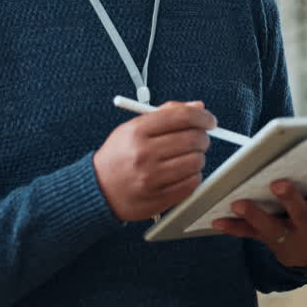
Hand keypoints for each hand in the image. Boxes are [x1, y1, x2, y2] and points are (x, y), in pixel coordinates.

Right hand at [94, 101, 214, 221]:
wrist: (98, 189)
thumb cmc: (119, 156)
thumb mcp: (133, 128)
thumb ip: (166, 114)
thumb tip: (198, 108)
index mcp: (137, 131)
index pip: (181, 116)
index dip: (202, 116)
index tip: (209, 120)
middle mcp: (143, 154)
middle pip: (193, 139)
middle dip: (202, 138)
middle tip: (198, 140)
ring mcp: (150, 178)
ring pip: (196, 162)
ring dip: (198, 158)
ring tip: (187, 158)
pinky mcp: (158, 199)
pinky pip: (192, 184)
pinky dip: (193, 177)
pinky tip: (182, 174)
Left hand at [211, 161, 306, 267]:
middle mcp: (304, 226)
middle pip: (298, 212)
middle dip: (289, 198)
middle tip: (278, 184)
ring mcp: (283, 235)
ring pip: (268, 226)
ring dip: (253, 215)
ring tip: (237, 203)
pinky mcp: (264, 238)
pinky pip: (248, 233)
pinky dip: (232, 227)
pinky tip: (216, 220)